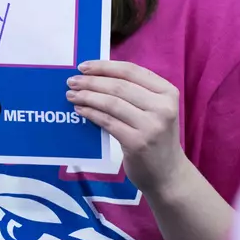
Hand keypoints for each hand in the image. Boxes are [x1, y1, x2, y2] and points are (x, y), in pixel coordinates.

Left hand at [67, 60, 187, 193]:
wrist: (168, 174)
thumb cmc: (156, 138)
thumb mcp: (156, 110)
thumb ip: (136, 93)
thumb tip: (98, 76)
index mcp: (168, 92)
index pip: (132, 71)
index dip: (105, 66)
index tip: (84, 66)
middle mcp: (163, 107)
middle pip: (119, 86)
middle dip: (91, 81)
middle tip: (71, 82)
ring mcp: (151, 126)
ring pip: (112, 102)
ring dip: (87, 97)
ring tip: (72, 95)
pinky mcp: (137, 143)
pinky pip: (108, 122)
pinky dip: (91, 114)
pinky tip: (80, 111)